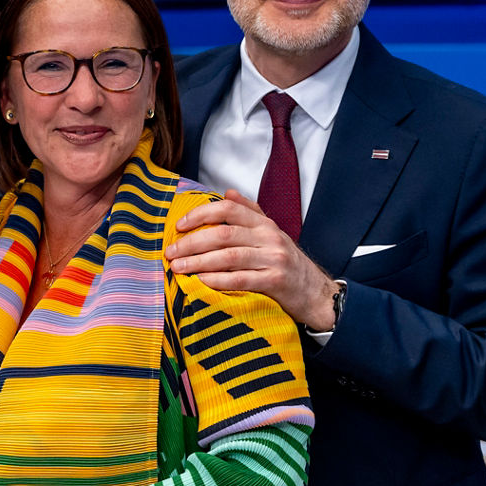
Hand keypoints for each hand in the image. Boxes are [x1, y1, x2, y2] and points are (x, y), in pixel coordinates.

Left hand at [166, 190, 337, 330]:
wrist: (315, 292)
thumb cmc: (285, 262)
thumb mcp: (271, 233)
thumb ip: (250, 212)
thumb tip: (227, 192)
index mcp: (264, 223)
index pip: (228, 209)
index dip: (201, 214)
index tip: (179, 225)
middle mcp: (269, 237)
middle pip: (224, 234)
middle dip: (192, 242)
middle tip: (170, 252)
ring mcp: (274, 259)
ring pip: (229, 256)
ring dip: (199, 262)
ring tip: (178, 268)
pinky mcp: (276, 282)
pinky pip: (241, 279)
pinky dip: (218, 280)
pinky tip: (201, 281)